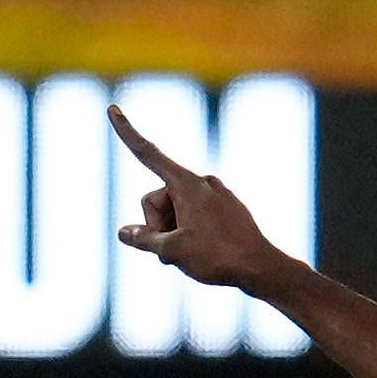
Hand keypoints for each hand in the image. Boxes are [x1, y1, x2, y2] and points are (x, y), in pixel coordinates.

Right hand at [113, 111, 286, 293]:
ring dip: (172, 234)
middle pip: (156, 199)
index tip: (113, 108)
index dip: (127, 132)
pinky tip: (206, 253)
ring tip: (192, 255)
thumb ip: (143, 239)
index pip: (147, 153)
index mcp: (187, 184)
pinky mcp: (225, 208)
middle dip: (156, 226)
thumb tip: (124, 232)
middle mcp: (202, 182)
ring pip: (175, 211)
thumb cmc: (218, 257)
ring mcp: (215, 194)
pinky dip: (189, 234)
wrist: (263, 268)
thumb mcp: (172, 250)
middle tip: (174, 251)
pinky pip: (194, 216)